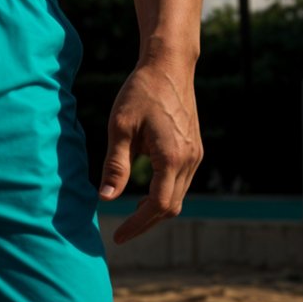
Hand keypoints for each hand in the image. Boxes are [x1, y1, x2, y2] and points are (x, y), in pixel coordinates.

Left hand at [98, 60, 202, 242]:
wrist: (168, 65)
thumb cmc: (140, 91)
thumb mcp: (120, 127)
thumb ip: (116, 165)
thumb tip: (106, 200)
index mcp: (171, 158)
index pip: (157, 207)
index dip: (138, 225)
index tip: (118, 236)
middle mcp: (189, 160)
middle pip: (170, 207)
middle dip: (146, 222)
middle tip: (123, 229)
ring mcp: (196, 155)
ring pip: (178, 196)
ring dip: (156, 208)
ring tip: (132, 211)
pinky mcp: (195, 148)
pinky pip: (182, 181)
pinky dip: (165, 192)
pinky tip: (147, 188)